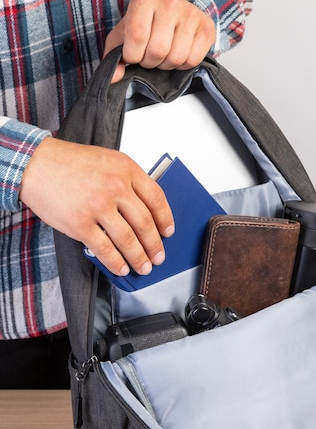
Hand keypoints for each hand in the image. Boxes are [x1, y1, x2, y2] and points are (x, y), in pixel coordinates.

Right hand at [20, 137, 174, 276]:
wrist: (35, 165)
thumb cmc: (68, 163)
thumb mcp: (107, 160)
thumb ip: (127, 180)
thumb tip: (144, 208)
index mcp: (125, 169)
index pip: (157, 198)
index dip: (165, 219)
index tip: (168, 232)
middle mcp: (115, 187)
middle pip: (145, 223)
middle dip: (155, 245)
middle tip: (158, 256)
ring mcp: (98, 206)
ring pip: (128, 239)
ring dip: (139, 257)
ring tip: (143, 266)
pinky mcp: (81, 223)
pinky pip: (105, 249)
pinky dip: (116, 262)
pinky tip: (121, 267)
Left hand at [104, 0, 215, 81]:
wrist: (178, 9)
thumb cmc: (149, 23)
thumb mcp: (125, 33)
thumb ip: (114, 55)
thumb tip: (113, 78)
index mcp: (144, 1)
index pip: (137, 37)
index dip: (134, 55)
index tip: (134, 54)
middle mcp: (169, 4)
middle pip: (158, 50)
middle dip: (151, 62)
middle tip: (150, 56)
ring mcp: (190, 15)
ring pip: (176, 58)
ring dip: (167, 65)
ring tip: (165, 55)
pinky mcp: (206, 29)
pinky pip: (192, 60)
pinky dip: (183, 65)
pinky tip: (179, 54)